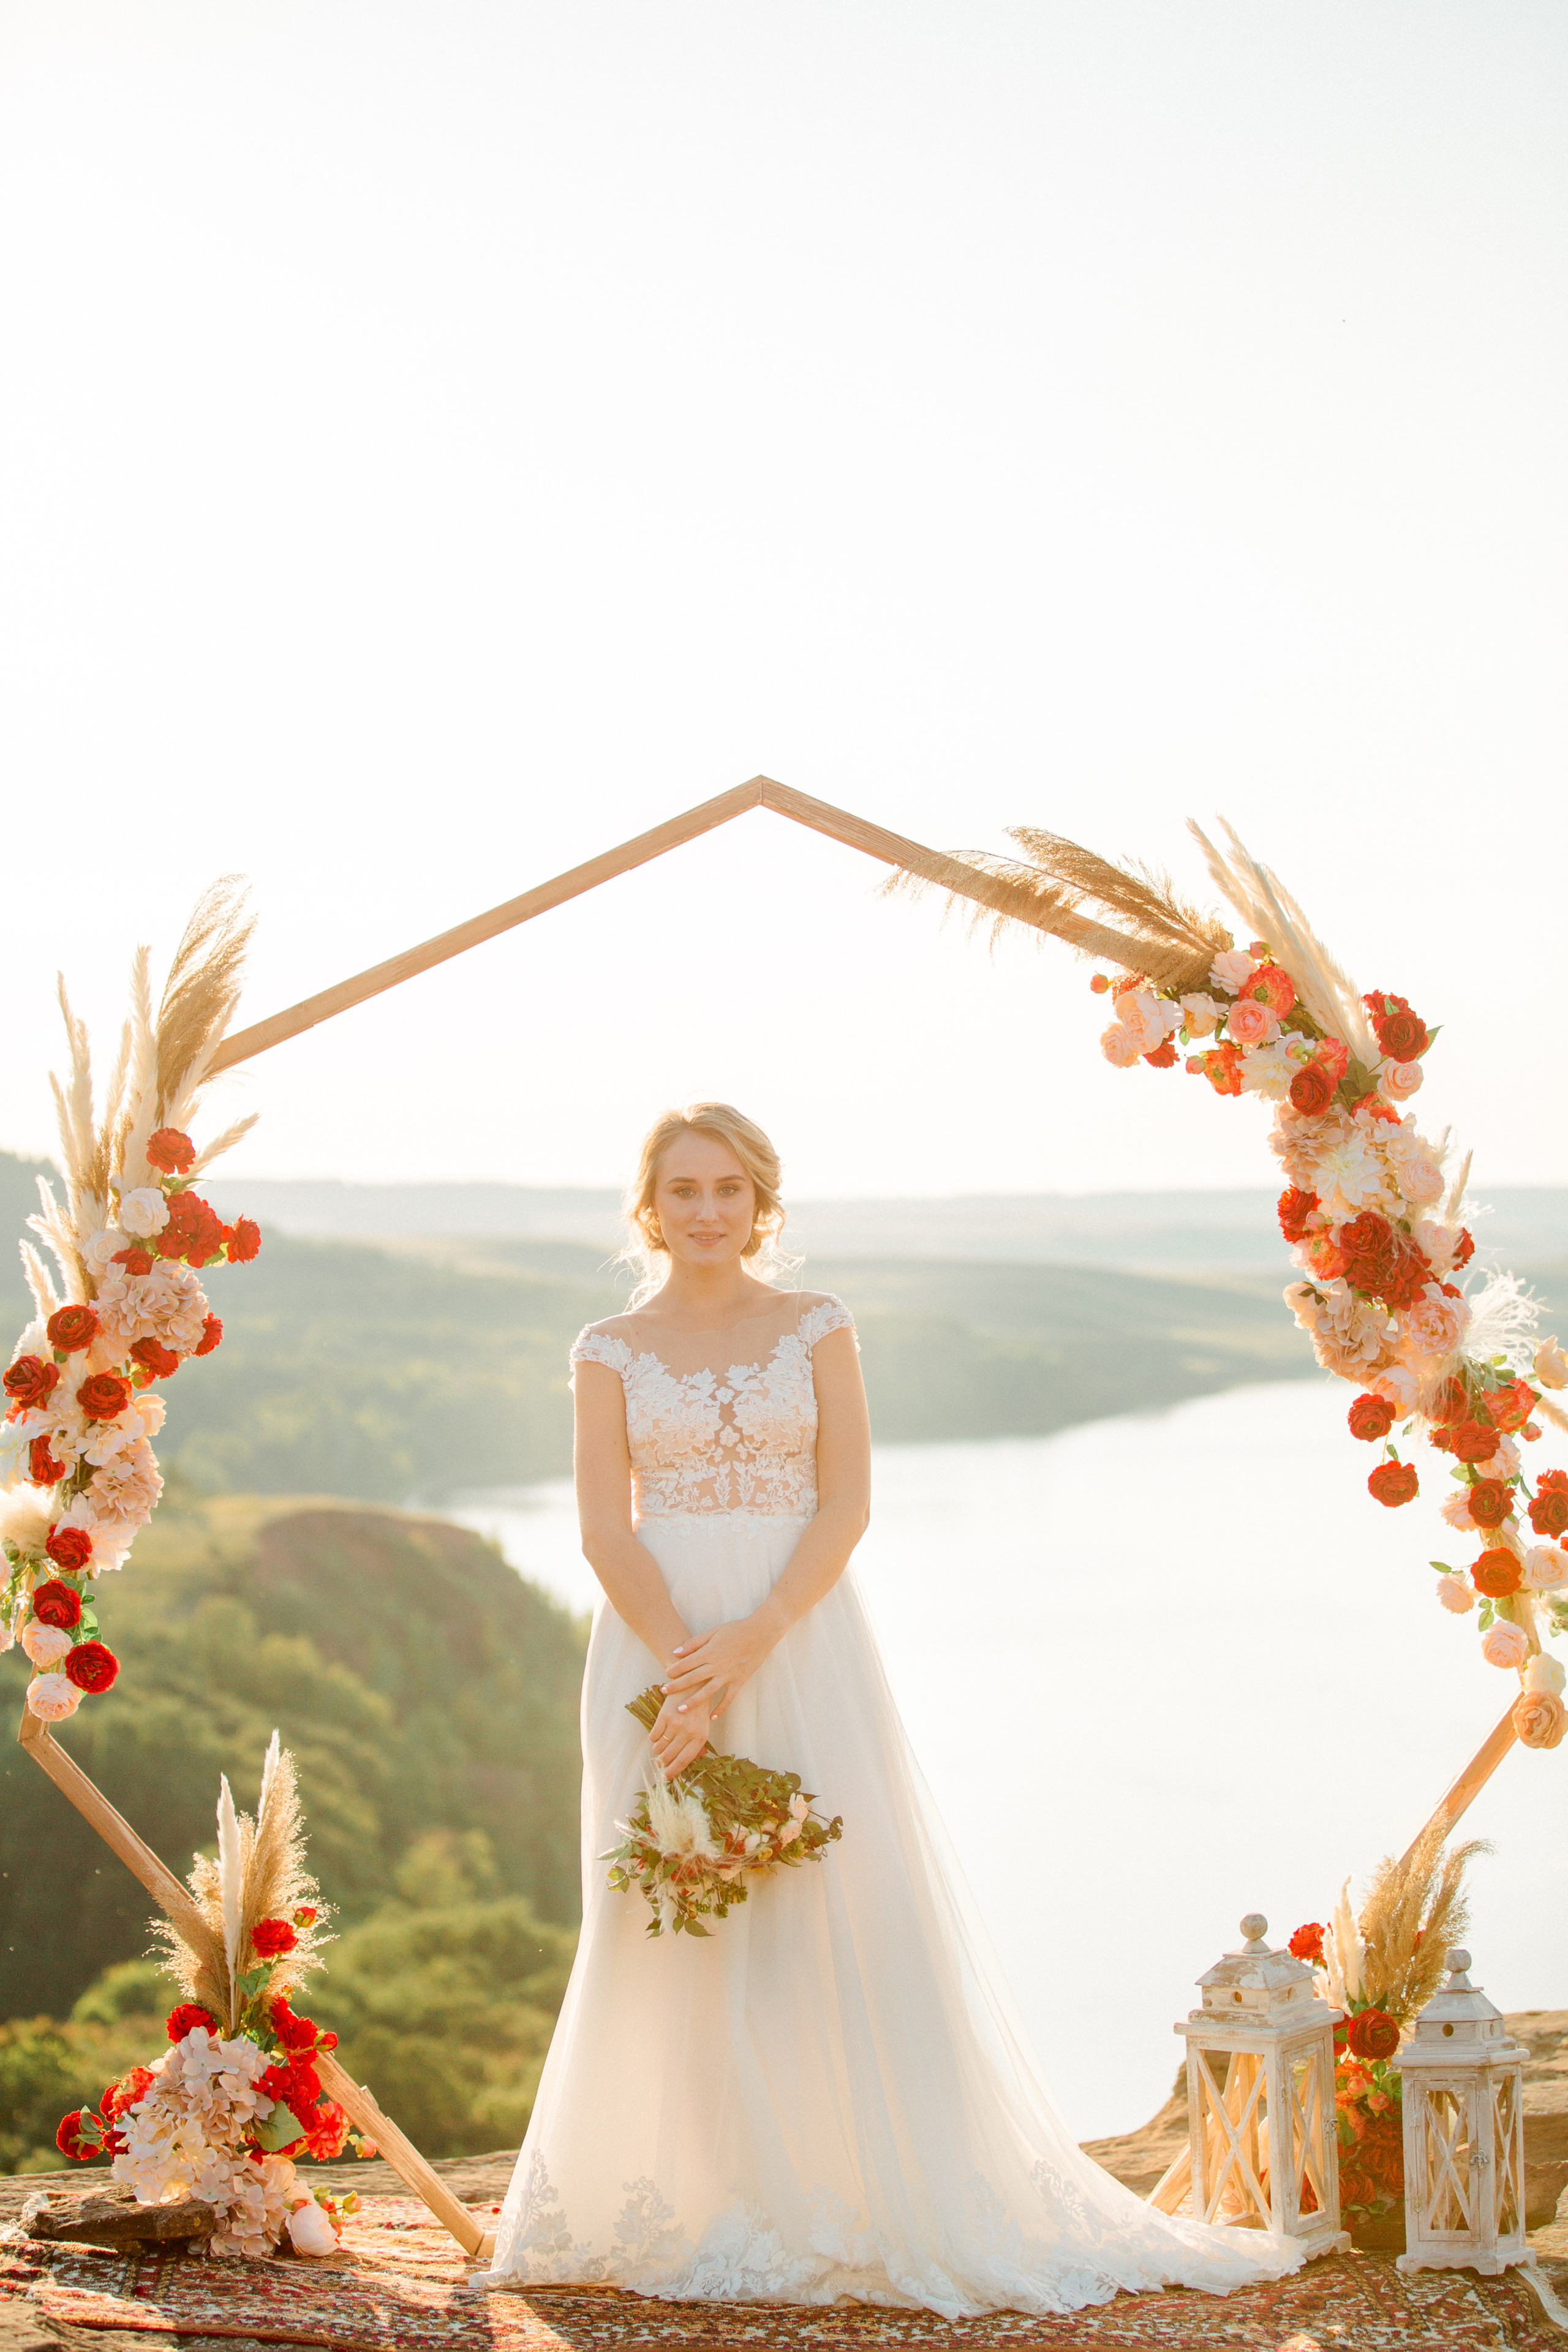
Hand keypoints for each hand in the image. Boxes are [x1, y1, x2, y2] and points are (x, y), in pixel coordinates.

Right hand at [649, 1690, 713, 1778]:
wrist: (693, 1686)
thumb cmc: (698, 1711)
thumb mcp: (702, 1729)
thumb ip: (693, 1747)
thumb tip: (677, 1766)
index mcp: (700, 1738)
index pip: (683, 1761)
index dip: (673, 1772)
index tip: (665, 1777)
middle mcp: (688, 1732)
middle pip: (669, 1756)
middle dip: (662, 1762)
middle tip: (659, 1762)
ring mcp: (675, 1724)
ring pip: (659, 1747)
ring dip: (657, 1749)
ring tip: (660, 1746)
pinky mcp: (664, 1715)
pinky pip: (653, 1736)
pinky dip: (653, 1738)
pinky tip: (658, 1733)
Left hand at [663, 1610, 778, 1717]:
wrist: (760, 1632)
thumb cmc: (735, 1630)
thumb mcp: (713, 1631)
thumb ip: (694, 1643)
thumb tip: (676, 1652)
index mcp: (709, 1652)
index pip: (687, 1663)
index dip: (674, 1670)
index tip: (665, 1675)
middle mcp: (717, 1665)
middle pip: (693, 1678)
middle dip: (677, 1686)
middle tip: (664, 1692)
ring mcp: (728, 1675)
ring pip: (707, 1692)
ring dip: (693, 1701)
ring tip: (680, 1710)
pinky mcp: (739, 1681)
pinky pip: (729, 1698)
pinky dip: (721, 1708)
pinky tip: (712, 1718)